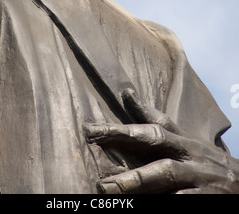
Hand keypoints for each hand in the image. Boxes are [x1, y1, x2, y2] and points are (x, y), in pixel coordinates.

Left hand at [84, 89, 238, 193]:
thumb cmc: (205, 161)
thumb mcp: (183, 139)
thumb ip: (155, 120)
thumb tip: (127, 94)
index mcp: (182, 139)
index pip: (150, 124)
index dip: (123, 120)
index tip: (91, 125)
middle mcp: (188, 153)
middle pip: (154, 139)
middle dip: (123, 137)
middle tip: (91, 136)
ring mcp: (197, 176)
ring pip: (164, 172)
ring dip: (135, 178)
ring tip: (107, 186)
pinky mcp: (203, 198)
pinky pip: (179, 199)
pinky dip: (162, 202)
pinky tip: (139, 205)